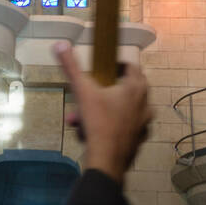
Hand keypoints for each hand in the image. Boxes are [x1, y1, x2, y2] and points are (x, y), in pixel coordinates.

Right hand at [52, 41, 152, 184]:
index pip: (131, 66)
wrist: (106, 161)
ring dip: (103, 110)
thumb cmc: (98, 122)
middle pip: (127, 87)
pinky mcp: (139, 140)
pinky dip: (109, 126)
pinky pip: (124, 127)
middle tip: (87, 95)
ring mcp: (144, 123)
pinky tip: (91, 133)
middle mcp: (145, 103)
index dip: (117, 64)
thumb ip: (71, 66)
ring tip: (81, 118)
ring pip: (122, 109)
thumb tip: (60, 43)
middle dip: (103, 91)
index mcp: (136, 87)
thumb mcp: (82, 91)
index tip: (102, 68)